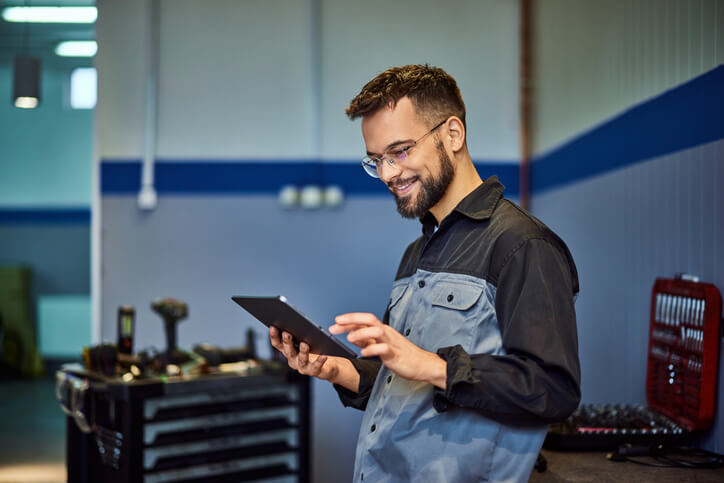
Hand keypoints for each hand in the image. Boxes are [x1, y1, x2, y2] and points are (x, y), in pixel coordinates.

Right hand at [269, 326, 338, 380]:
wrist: (327, 366)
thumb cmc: (315, 349)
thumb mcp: (306, 339)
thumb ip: (301, 332)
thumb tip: (299, 322)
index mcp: (288, 350)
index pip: (277, 343)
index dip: (274, 336)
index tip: (273, 326)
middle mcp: (293, 359)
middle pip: (288, 351)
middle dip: (287, 342)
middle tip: (287, 333)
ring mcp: (302, 366)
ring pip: (301, 359)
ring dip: (302, 352)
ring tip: (305, 344)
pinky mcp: (314, 371)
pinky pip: (316, 366)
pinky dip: (319, 361)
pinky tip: (324, 355)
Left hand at [330, 313, 446, 388]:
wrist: (421, 364)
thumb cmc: (402, 355)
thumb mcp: (381, 345)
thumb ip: (367, 340)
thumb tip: (352, 335)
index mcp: (382, 330)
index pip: (364, 320)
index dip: (349, 319)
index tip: (336, 321)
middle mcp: (386, 333)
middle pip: (369, 319)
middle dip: (351, 320)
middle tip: (336, 324)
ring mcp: (391, 342)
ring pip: (376, 331)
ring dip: (361, 333)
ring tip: (349, 339)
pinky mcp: (395, 354)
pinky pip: (383, 349)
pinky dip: (372, 350)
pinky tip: (364, 354)